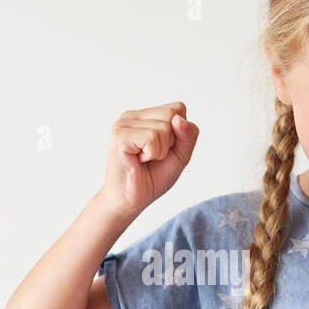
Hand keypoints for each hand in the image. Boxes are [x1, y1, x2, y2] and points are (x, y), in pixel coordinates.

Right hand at [98, 102, 198, 220]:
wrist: (130, 201)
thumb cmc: (151, 178)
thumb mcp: (180, 155)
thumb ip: (188, 135)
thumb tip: (178, 119)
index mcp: (145, 116)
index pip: (178, 108)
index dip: (179, 133)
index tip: (163, 149)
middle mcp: (132, 116)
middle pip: (172, 114)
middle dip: (171, 141)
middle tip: (153, 156)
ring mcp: (124, 123)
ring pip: (164, 128)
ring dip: (161, 151)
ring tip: (144, 159)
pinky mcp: (120, 135)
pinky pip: (152, 138)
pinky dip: (152, 154)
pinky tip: (138, 160)